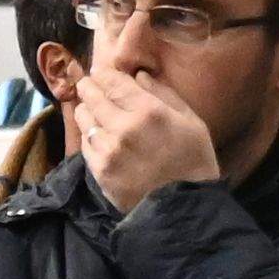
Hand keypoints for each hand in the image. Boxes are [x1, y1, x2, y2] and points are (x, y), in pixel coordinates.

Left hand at [75, 58, 219, 212]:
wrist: (183, 207)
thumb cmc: (194, 160)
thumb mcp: (191, 121)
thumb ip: (164, 94)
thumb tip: (139, 76)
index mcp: (150, 111)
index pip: (113, 82)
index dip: (103, 73)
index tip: (100, 71)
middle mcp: (124, 127)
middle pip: (92, 96)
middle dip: (88, 87)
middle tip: (87, 84)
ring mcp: (108, 150)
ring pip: (84, 119)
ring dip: (86, 109)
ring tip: (90, 108)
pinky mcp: (99, 170)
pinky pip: (86, 143)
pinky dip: (89, 134)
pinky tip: (96, 133)